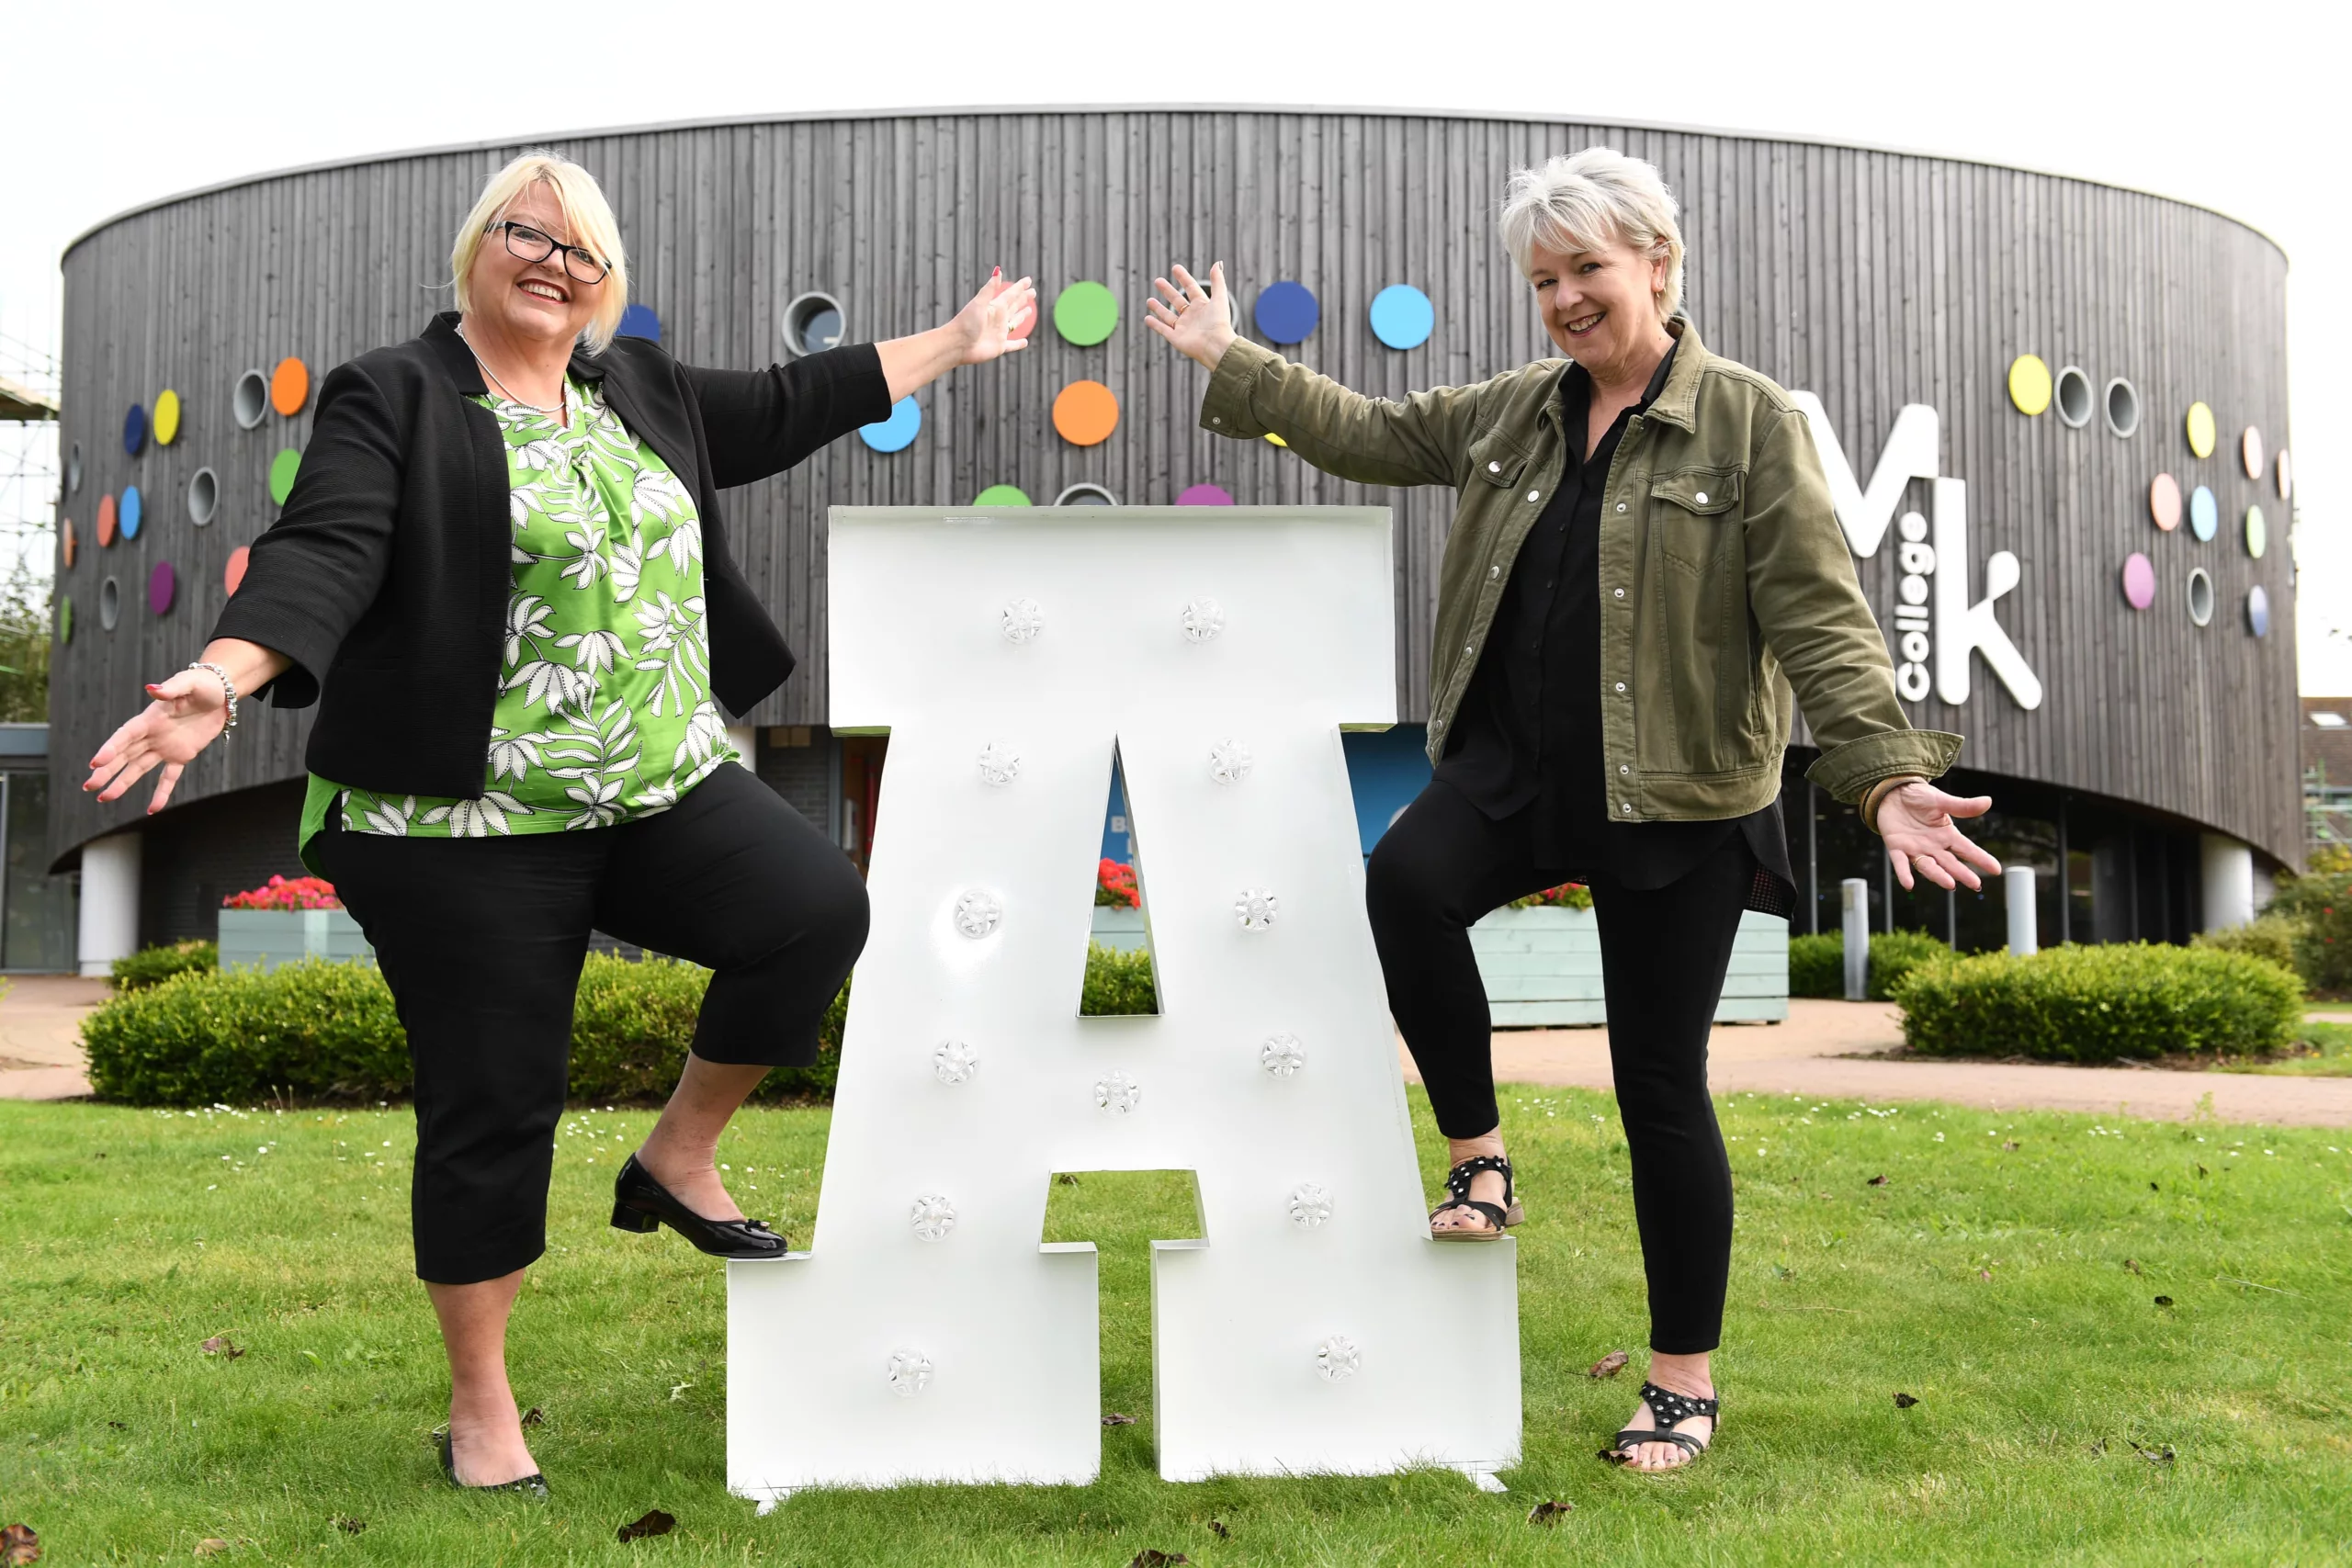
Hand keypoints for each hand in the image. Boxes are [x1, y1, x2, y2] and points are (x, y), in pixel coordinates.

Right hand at [84, 668, 231, 813]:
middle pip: (124, 755)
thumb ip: (170, 688)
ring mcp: (165, 747)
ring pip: (139, 768)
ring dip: (122, 783)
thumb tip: (152, 688)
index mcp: (150, 718)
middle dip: (107, 771)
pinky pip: (169, 777)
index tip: (96, 763)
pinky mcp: (181, 755)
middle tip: (89, 786)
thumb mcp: (189, 683)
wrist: (220, 694)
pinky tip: (152, 809)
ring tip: (104, 798)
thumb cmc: (202, 684)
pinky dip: (161, 792)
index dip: (111, 748)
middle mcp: (152, 735)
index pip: (126, 736)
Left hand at [943, 267, 1035, 366]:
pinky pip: (1012, 345)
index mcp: (995, 307)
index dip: (1019, 287)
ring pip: (1014, 323)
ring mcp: (999, 333)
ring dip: (1022, 317)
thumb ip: (990, 289)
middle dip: (1023, 299)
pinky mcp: (1000, 347)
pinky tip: (1025, 342)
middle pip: (1014, 306)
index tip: (1028, 280)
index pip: (1010, 294)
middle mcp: (998, 319)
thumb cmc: (966, 322)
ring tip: (1028, 310)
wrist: (957, 344)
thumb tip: (998, 270)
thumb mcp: (979, 303)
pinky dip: (1019, 344)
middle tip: (1033, 292)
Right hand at [1144, 262, 1235, 370]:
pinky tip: (1147, 318)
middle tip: (1158, 280)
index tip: (1175, 268)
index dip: (1183, 278)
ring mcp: (1183, 327)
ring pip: (1168, 316)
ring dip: (1158, 308)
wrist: (1216, 346)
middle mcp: (1192, 316)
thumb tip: (1217, 263)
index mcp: (1202, 306)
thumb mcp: (1219, 298)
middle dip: (1167, 291)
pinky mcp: (1176, 338)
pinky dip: (1155, 324)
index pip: (1191, 288)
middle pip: (1177, 300)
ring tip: (1149, 300)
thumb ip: (1218, 281)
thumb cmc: (1219, 322)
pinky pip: (1163, 330)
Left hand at [1878, 780, 2002, 891]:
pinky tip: (1908, 885)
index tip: (1996, 870)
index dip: (1981, 859)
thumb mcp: (1942, 801)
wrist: (1893, 793)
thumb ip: (1962, 806)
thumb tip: (1988, 801)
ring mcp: (1915, 849)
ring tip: (1950, 884)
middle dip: (1962, 873)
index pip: (1967, 849)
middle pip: (1950, 863)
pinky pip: (1900, 863)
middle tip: (1975, 884)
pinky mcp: (1896, 848)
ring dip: (1938, 876)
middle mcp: (1933, 846)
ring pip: (1928, 866)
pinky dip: (1904, 874)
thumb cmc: (1920, 797)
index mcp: (1947, 835)